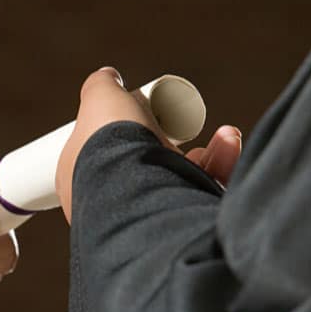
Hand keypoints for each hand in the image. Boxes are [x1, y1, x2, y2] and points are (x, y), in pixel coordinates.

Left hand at [55, 67, 241, 222]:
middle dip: (175, 146)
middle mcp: (107, 207)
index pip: (105, 157)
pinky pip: (200, 201)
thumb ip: (100, 85)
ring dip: (207, 157)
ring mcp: (139, 223)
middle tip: (187, 128)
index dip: (131, 134)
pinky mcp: (176, 233)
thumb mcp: (99, 101)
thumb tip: (108, 78)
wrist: (138, 194)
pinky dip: (220, 171)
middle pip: (147, 168)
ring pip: (178, 184)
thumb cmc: (111, 147)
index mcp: (79, 183)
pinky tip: (230, 146)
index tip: (150, 117)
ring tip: (225, 136)